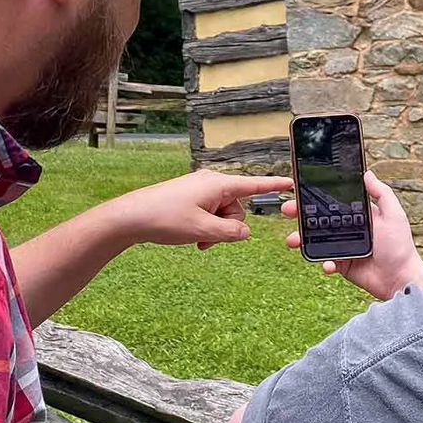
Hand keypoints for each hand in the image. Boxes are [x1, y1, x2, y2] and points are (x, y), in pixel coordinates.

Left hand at [98, 169, 292, 249]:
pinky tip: (193, 238)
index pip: (254, 186)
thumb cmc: (164, 218)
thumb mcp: (203, 231)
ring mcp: (199, 190)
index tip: (292, 182)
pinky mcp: (190, 198)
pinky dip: (205, 228)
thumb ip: (230, 234)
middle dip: (227, 228)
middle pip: (237, 209)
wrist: (131, 217)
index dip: (274, 186)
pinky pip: (209, 214)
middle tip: (206, 239)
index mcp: (218, 184)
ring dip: (214, 231)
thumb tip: (244, 233)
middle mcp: (211, 183)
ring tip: (196, 240)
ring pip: (222, 215)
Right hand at [283, 170, 422, 300]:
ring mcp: (342, 247)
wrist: (400, 279)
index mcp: (358, 215)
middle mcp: (348, 229)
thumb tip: (367, 173)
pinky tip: (328, 264)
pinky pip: (325, 261)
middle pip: (319, 218)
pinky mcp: (341, 264)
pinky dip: (323, 262)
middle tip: (288, 210)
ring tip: (293, 239)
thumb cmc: (400, 246)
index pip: (333, 201)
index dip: (317, 195)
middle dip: (300, 213)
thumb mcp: (393, 214)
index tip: (301, 188)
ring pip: (316, 240)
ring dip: (301, 238)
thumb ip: (381, 193)